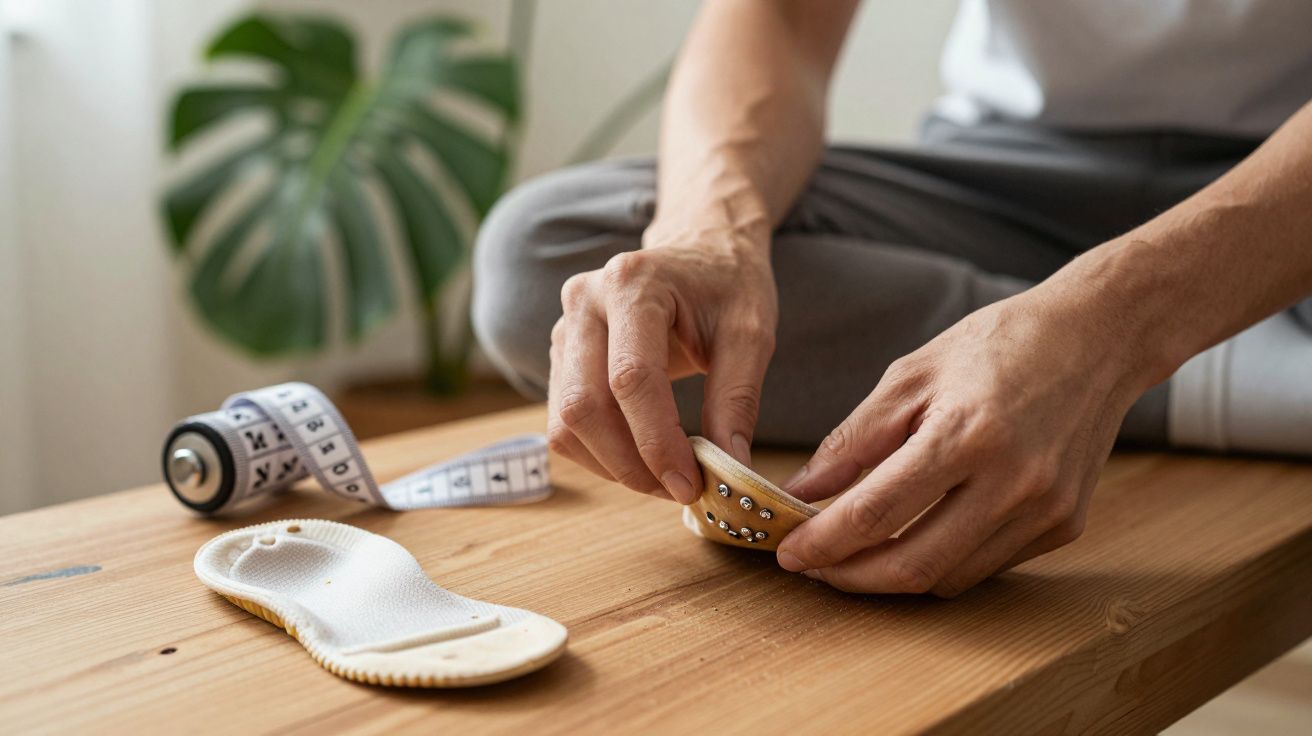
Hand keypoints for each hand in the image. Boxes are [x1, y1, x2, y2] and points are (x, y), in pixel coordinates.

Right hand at [547, 229, 777, 501]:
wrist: (700, 248)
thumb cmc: (728, 285)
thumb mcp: (751, 333)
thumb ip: (738, 399)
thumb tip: (730, 468)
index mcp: (632, 284)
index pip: (630, 379)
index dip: (656, 442)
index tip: (690, 483)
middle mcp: (585, 301)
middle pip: (584, 405)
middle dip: (630, 463)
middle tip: (679, 490)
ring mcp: (565, 328)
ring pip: (565, 421)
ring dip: (612, 465)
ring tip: (665, 477)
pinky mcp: (561, 356)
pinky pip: (563, 422)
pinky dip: (600, 454)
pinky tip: (642, 457)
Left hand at [775, 284, 1148, 595]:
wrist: (1097, 337)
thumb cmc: (996, 345)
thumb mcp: (911, 375)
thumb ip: (853, 439)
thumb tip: (802, 491)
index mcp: (966, 433)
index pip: (876, 512)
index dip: (823, 543)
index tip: (788, 553)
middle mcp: (1012, 481)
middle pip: (912, 564)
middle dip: (850, 577)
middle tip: (813, 568)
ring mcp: (1045, 510)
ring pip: (949, 578)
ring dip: (892, 578)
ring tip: (854, 556)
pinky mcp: (1066, 525)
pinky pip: (986, 567)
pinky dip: (940, 564)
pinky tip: (913, 540)